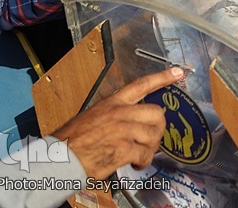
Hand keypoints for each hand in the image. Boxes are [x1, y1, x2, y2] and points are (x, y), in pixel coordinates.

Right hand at [54, 67, 183, 179]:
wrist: (59, 159)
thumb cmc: (72, 141)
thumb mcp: (93, 117)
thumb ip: (115, 116)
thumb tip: (132, 122)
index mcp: (112, 103)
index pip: (141, 85)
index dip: (162, 78)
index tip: (178, 73)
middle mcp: (119, 113)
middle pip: (156, 114)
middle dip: (158, 128)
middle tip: (152, 138)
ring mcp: (122, 130)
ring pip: (153, 135)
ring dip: (150, 148)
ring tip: (140, 155)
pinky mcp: (122, 149)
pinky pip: (145, 154)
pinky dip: (143, 162)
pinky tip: (136, 164)